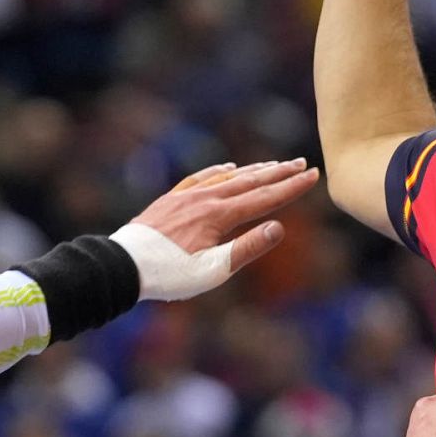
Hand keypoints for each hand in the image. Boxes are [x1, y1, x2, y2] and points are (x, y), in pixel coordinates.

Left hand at [114, 159, 318, 299]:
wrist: (122, 266)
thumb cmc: (170, 274)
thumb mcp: (213, 270)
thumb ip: (247, 248)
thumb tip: (279, 227)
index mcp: (220, 216)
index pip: (265, 197)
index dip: (292, 187)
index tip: (313, 175)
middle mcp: (206, 199)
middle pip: (250, 181)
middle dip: (279, 172)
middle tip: (302, 162)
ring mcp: (187, 197)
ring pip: (228, 177)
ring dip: (254, 170)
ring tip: (274, 164)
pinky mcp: (172, 200)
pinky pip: (201, 178)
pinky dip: (219, 171)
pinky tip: (227, 168)